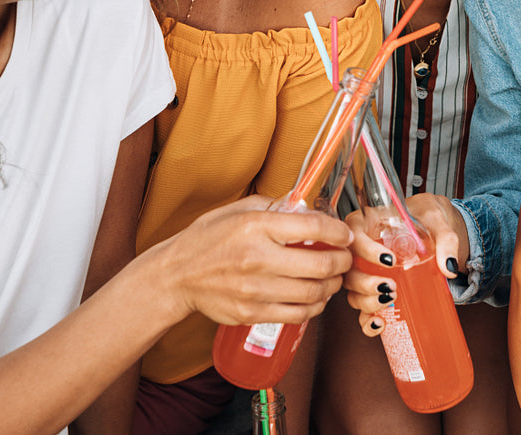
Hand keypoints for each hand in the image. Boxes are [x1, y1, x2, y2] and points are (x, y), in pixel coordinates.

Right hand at [144, 196, 351, 327]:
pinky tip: (316, 298)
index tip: (343, 234)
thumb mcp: (237, 210)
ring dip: (332, 286)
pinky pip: (297, 314)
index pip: (312, 227)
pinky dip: (314, 307)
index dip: (337, 231)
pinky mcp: (251, 313)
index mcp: (256, 226)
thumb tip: (306, 206)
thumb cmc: (206, 239)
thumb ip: (273, 206)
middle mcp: (257, 258)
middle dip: (342, 261)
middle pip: (320, 265)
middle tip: (345, 258)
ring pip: (313, 293)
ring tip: (333, 278)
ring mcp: (254, 289)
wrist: (175, 276)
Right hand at [343, 193, 464, 336]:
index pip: (354, 235)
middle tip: (391, 286)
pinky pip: (362, 310)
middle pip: (348, 269)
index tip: (390, 260)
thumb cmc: (426, 216)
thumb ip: (445, 239)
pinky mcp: (374, 291)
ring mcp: (365, 272)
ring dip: (367, 301)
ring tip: (390, 299)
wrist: (431, 227)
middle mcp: (360, 249)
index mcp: (367, 224)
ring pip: (352, 291)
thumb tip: (449, 267)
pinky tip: (380, 323)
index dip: (365, 250)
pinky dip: (367, 322)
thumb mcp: (437, 219)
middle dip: (365, 283)